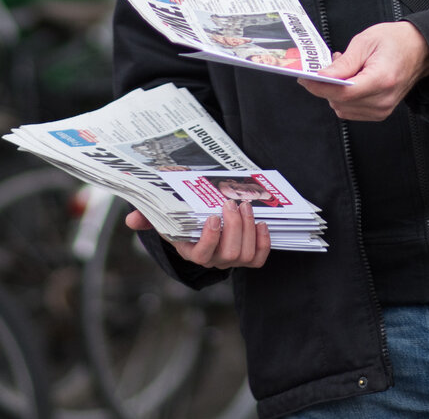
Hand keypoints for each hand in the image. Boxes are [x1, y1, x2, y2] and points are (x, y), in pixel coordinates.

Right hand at [125, 201, 270, 268]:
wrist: (203, 221)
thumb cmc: (184, 217)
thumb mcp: (164, 215)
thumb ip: (147, 216)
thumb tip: (131, 219)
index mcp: (191, 250)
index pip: (202, 254)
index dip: (211, 239)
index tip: (213, 216)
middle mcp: (212, 259)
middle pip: (229, 253)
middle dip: (234, 227)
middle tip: (233, 203)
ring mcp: (230, 259)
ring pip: (245, 254)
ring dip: (248, 228)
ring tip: (245, 205)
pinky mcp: (247, 256)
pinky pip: (258, 258)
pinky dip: (263, 242)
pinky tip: (261, 223)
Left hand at [298, 20, 428, 121]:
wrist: (420, 50)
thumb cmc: (397, 41)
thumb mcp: (366, 42)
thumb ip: (343, 63)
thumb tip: (322, 76)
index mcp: (381, 79)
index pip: (343, 93)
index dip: (320, 86)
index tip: (305, 78)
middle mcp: (383, 99)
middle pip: (340, 102)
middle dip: (326, 85)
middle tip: (329, 64)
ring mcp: (383, 109)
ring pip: (342, 109)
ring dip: (335, 92)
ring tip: (344, 70)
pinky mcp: (380, 112)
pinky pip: (351, 111)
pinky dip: (344, 97)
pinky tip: (350, 81)